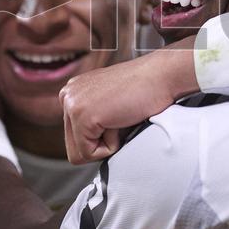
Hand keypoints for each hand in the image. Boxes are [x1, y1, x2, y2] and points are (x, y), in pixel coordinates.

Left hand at [61, 34, 198, 163]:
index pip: (74, 138)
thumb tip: (88, 146)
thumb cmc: (143, 89)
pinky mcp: (82, 116)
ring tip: (119, 117)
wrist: (160, 76)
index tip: (116, 116)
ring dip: (106, 143)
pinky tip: (121, 119)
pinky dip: (112, 144)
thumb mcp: (108, 102)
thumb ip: (93, 117)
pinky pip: (91, 153)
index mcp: (73, 92)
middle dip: (100, 143)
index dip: (100, 138)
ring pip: (80, 153)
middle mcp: (67, 95)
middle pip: (73, 148)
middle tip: (119, 118)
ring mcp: (72, 104)